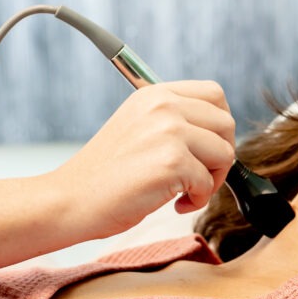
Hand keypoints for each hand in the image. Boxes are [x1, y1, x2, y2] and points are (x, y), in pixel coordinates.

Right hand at [49, 80, 236, 238]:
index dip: (220, 125)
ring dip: (212, 180)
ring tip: (185, 192)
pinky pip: (208, 183)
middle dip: (220, 156)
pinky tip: (175, 204)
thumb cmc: (106, 174)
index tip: (207, 149)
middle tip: (199, 177)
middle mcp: (163, 105)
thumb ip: (173, 121)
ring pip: (225, 153)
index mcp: (155, 94)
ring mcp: (169, 132)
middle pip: (226, 123)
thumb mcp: (138, 128)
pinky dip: (197, 199)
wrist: (71, 199)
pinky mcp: (172, 162)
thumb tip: (220, 133)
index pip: (214, 93)